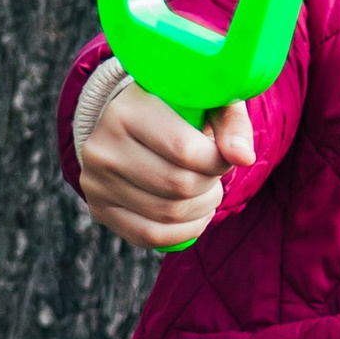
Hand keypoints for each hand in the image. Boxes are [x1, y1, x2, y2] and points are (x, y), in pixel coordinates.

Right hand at [78, 79, 258, 250]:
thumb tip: (244, 158)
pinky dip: (183, 232)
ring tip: (208, 193)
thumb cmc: (177, 111)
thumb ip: (231, 124)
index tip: (225, 156)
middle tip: (216, 176)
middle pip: (178, 186)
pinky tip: (196, 217)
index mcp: (127, 110)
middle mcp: (103, 146)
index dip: (217, 162)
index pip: (184, 150)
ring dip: (201, 210)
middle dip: (210, 185)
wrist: (129, 123)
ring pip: (167, 214)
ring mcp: (96, 181)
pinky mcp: (98, 208)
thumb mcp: (206, 102)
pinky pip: (149, 236)